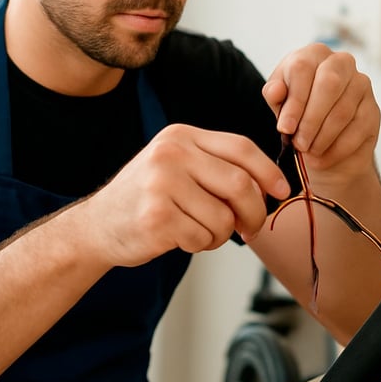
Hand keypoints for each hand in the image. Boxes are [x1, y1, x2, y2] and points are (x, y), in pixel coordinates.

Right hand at [80, 124, 289, 267]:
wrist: (98, 225)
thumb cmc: (147, 198)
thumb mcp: (177, 166)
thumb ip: (216, 168)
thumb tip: (269, 187)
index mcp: (181, 137)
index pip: (241, 148)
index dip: (269, 171)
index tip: (282, 191)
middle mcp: (171, 154)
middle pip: (240, 184)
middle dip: (254, 212)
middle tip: (252, 228)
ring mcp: (161, 184)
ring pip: (224, 218)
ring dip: (221, 234)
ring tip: (199, 230)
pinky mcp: (156, 218)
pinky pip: (203, 238)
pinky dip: (200, 245)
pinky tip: (179, 237)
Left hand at [262, 43, 379, 177]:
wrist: (322, 141)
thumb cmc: (297, 113)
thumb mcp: (279, 103)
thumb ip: (274, 95)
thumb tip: (275, 90)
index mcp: (314, 54)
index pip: (303, 68)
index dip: (294, 101)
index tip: (285, 128)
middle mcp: (341, 62)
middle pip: (329, 84)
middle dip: (311, 119)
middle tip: (299, 143)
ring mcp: (361, 84)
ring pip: (343, 110)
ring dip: (322, 137)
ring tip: (308, 151)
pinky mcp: (373, 109)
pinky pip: (358, 129)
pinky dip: (337, 148)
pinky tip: (322, 157)